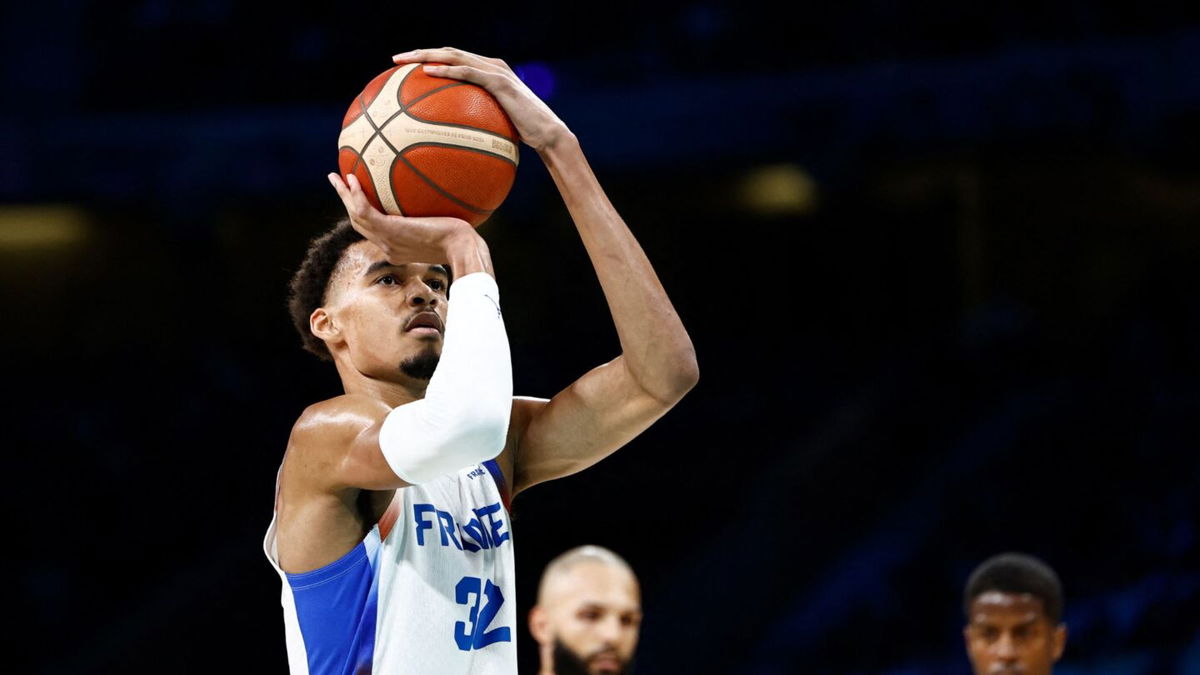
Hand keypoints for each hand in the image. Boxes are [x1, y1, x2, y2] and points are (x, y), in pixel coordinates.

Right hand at [327, 172, 475, 264]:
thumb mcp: (445, 229)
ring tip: (335, 177)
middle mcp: (388, 247)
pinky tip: (351, 178)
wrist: (462, 248)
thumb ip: (436, 219)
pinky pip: (364, 210)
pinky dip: (355, 195)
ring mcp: (387, 240)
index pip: (373, 231)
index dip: (361, 214)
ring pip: (355, 216)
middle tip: (338, 183)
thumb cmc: (462, 239)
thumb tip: (443, 196)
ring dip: (343, 195)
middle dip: (345, 202)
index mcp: (397, 248)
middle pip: (358, 223)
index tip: (358, 197)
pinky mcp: (390, 230)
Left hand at [391, 47, 572, 152]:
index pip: (454, 60)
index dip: (429, 59)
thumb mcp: (494, 128)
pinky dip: (447, 70)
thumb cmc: (522, 137)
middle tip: (395, 60)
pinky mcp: (500, 82)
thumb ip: (475, 124)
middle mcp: (491, 66)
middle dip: (420, 53)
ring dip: (427, 55)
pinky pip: (468, 73)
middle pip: (449, 52)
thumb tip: (450, 142)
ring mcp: (496, 71)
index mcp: (488, 73)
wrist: (548, 135)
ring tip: (404, 61)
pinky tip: (427, 73)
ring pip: (455, 56)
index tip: (404, 68)